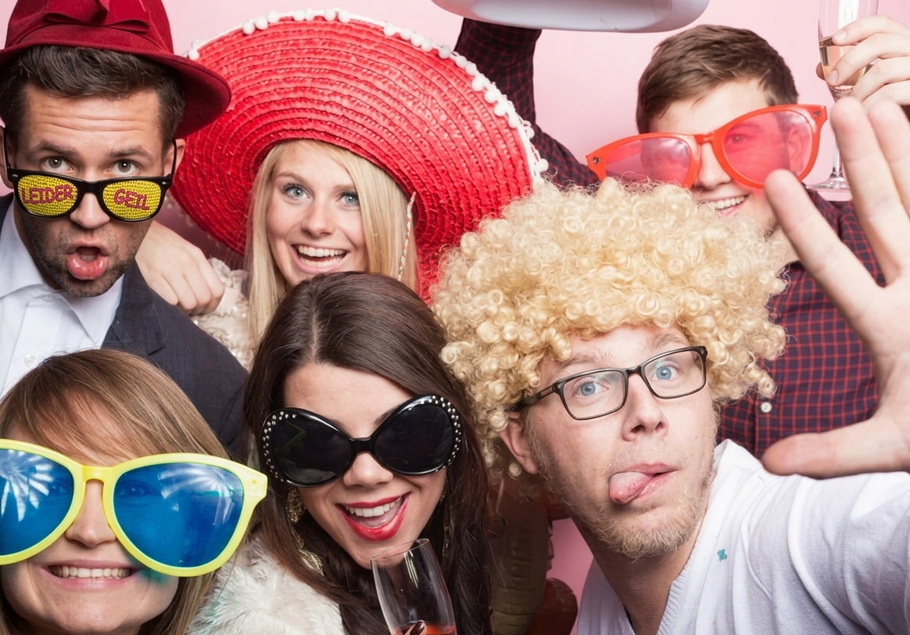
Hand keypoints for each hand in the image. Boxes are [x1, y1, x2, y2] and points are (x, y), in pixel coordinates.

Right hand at [136, 221, 224, 314]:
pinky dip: (172, 306)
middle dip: (199, 309)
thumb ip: (200, 270)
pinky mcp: (152, 276)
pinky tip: (168, 302)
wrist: (141, 233)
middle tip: (191, 309)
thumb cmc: (165, 244)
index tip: (206, 308)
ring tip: (179, 307)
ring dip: (185, 310)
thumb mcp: (189, 251)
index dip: (213, 305)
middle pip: (204, 298)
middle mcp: (186, 263)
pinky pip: (171, 300)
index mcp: (197, 257)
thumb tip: (210, 296)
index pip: (217, 290)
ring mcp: (169, 269)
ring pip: (189, 302)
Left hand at [762, 98, 909, 476]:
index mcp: (887, 324)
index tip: (768, 184)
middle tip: (834, 108)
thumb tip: (766, 465)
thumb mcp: (892, 445)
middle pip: (883, 213)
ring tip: (880, 104)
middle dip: (861, 161)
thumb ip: (833, 452)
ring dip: (907, 155)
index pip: (832, 263)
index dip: (802, 224)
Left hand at [822, 15, 909, 112]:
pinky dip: (869, 104)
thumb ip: (851, 73)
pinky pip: (891, 93)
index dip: (857, 28)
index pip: (882, 24)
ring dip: (857, 89)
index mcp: (902, 44)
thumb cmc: (892, 101)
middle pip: (879, 42)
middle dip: (849, 61)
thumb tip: (820, 69)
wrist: (905, 120)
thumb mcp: (872, 82)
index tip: (835, 40)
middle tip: (832, 80)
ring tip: (850, 104)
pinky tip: (862, 113)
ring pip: (883, 70)